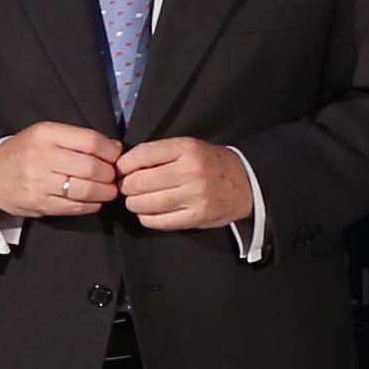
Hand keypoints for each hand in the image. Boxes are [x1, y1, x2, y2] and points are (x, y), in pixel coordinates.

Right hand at [0, 121, 124, 221]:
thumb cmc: (26, 152)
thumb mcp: (46, 134)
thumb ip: (78, 138)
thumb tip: (114, 148)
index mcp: (46, 135)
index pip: (91, 142)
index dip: (111, 151)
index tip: (116, 156)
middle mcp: (42, 158)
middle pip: (91, 167)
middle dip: (110, 173)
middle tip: (113, 175)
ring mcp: (40, 183)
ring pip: (86, 189)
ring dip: (105, 191)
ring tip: (109, 189)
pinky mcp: (40, 204)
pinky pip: (75, 207)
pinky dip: (91, 205)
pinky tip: (95, 200)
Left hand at [120, 137, 252, 230]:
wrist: (246, 184)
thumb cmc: (211, 164)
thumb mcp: (189, 146)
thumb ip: (160, 153)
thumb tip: (124, 166)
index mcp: (187, 149)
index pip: (142, 155)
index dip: (124, 165)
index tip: (122, 170)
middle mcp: (191, 172)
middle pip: (140, 181)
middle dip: (126, 186)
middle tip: (127, 187)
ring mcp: (195, 196)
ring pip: (147, 203)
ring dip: (134, 203)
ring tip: (136, 200)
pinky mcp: (196, 217)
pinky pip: (159, 221)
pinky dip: (146, 218)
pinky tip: (148, 212)